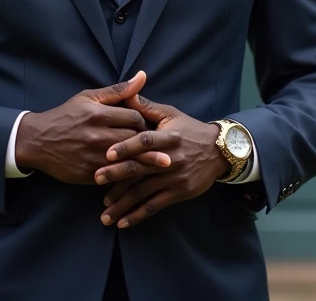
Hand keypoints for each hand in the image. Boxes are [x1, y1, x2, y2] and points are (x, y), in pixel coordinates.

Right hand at [14, 72, 171, 183]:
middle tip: (160, 144)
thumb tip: (143, 76)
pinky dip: (129, 174)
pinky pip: (116, 175)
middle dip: (148, 142)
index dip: (145, 122)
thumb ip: (118, 90)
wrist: (37, 141)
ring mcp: (93, 156)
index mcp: (99, 114)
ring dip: (144, 160)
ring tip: (163, 162)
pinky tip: (138, 174)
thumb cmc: (66, 116)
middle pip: (135, 139)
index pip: (135, 117)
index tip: (148, 125)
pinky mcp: (90, 173)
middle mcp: (97, 135)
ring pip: (129, 159)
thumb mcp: (89, 97)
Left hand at [94, 95, 230, 227]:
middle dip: (117, 175)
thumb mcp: (171, 114)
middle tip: (96, 179)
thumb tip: (127, 93)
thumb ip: (147, 107)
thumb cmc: (189, 130)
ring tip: (104, 212)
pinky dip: (138, 215)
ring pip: (144, 192)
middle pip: (140, 168)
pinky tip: (123, 223)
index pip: (145, 141)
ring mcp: (175, 178)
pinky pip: (155, 206)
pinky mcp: (179, 192)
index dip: (126, 147)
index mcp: (168, 137)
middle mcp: (171, 159)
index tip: (107, 153)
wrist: (219, 151)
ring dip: (122, 203)